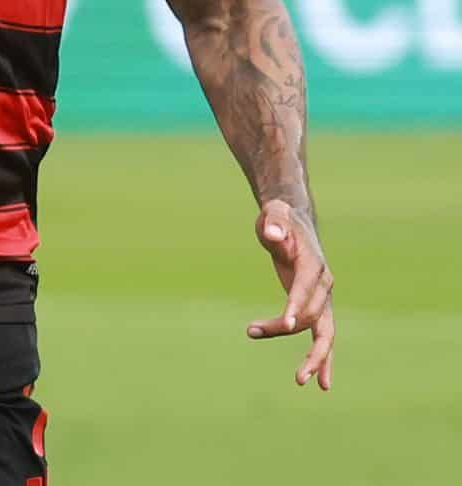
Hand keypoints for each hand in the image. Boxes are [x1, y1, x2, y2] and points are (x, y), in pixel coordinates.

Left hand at [246, 198, 334, 389]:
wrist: (293, 221)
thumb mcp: (273, 215)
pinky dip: (321, 357)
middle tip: (296, 372)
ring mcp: (323, 297)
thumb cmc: (279, 219)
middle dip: (305, 343)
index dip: (297, 306)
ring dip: (315, 358)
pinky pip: (321, 335)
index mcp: (313, 265)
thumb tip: (272, 233)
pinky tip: (318, 381)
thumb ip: (274, 223)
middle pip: (315, 317)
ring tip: (301, 381)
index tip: (286, 324)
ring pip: (323, 333)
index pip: (305, 289)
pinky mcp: (316, 306)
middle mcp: (324, 285)